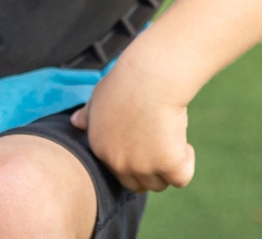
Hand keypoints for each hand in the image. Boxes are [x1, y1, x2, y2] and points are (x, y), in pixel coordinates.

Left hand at [70, 56, 195, 193]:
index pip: (118, 172)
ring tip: (171, 139)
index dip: (134, 159)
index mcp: (100, 149)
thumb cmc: (126, 81)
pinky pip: (181, 178)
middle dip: (150, 171)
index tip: (144, 139)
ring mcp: (142, 166)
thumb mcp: (98, 96)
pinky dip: (186, 163)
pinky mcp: (167, 164)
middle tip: (160, 144)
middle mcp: (118, 163)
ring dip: (168, 168)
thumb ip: (88, 115)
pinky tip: (183, 143)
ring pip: (160, 184)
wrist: (150, 77)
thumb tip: (76, 122)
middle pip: (139, 184)